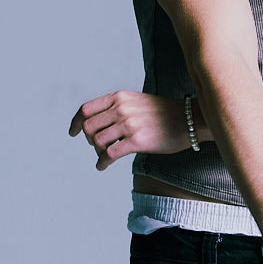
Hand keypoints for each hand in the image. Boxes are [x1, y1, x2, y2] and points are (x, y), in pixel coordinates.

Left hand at [69, 89, 192, 169]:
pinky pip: (110, 154)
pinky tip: (103, 166)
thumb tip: (100, 124)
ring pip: (97, 141)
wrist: (190, 119)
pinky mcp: (137, 141)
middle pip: (88, 127)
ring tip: (104, 156)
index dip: (75, 122)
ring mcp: (129, 124)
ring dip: (97, 152)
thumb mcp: (137, 102)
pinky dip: (102, 162)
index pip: (86, 109)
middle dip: (89, 140)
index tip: (72, 132)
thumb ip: (118, 108)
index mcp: (119, 97)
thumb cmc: (165, 113)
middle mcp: (121, 108)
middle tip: (97, 146)